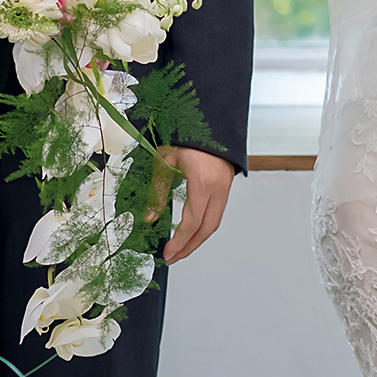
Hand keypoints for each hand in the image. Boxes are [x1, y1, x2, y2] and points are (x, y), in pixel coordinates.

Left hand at [153, 146, 234, 263]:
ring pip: (214, 223)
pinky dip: (204, 226)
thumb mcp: (165, 162)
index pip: (192, 223)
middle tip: (173, 258)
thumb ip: (157, 192)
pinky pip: (217, 213)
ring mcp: (225, 188)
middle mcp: (218, 188)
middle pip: (207, 229)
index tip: (167, 254)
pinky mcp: (226, 186)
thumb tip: (150, 218)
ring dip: (198, 239)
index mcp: (203, 183)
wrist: (210, 118)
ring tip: (180, 249)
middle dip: (190, 247)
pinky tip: (191, 232)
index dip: (179, 242)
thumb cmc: (186, 135)